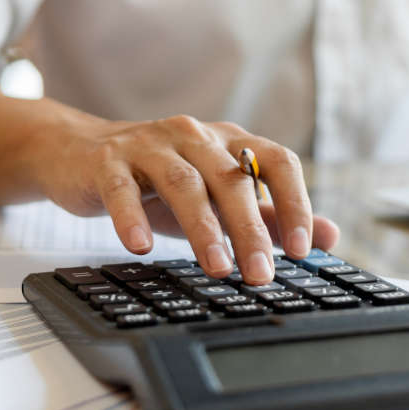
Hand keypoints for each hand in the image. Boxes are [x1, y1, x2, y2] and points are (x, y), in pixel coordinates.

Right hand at [33, 115, 339, 283]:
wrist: (81, 155)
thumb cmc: (160, 183)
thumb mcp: (218, 198)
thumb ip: (271, 215)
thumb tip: (327, 235)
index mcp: (230, 142)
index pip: (276, 161)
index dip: (295, 201)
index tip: (302, 248)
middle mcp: (195, 135)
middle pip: (232, 179)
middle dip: (250, 229)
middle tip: (261, 274)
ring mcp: (150, 144)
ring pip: (184, 183)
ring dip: (203, 228)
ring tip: (217, 268)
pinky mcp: (109, 160)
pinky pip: (123, 188)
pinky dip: (131, 216)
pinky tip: (141, 246)